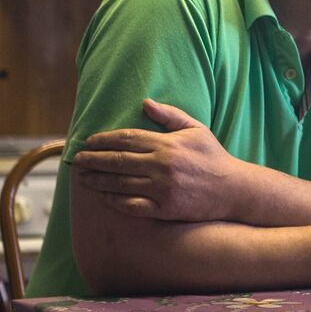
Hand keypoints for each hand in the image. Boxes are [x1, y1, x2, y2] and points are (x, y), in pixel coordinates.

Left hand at [74, 99, 238, 221]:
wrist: (233, 189)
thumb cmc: (213, 157)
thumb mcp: (196, 129)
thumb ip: (170, 115)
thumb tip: (144, 103)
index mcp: (167, 144)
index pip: (127, 139)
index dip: (104, 139)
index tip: (88, 141)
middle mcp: (162, 165)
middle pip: (117, 160)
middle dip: (93, 159)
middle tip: (77, 159)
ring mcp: (162, 188)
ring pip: (119, 183)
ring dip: (97, 180)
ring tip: (83, 178)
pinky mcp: (164, 208)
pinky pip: (131, 205)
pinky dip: (113, 201)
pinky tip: (102, 196)